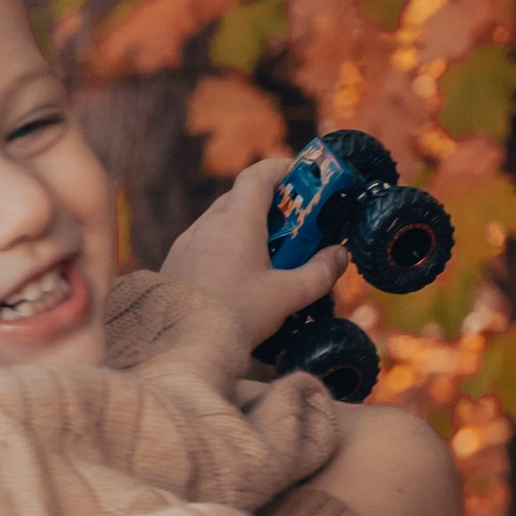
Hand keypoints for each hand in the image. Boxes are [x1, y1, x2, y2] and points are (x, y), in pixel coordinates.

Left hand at [159, 156, 340, 359]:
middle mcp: (208, 224)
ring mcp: (187, 242)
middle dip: (271, 202)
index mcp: (237, 221)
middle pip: (242, 195)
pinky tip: (238, 275)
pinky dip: (227, 245)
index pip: (259, 175)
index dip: (283, 169)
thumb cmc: (234, 317)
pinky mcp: (176, 262)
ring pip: (222, 219)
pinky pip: (206, 241)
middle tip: (296, 224)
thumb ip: (319, 273)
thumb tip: (339, 255)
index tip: (304, 177)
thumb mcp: (286, 297)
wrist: (179, 346)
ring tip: (269, 255)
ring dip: (248, 226)